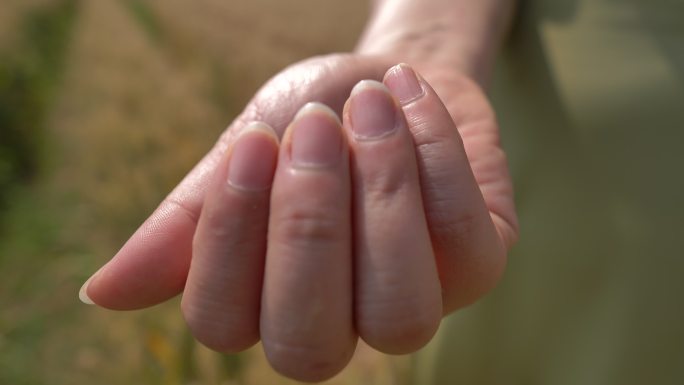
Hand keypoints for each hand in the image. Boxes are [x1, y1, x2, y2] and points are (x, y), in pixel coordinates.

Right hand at [80, 57, 517, 379]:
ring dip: (378, 198)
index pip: (223, 324)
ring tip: (365, 110)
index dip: (229, 240)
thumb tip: (100, 296)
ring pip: (398, 314)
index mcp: (268, 305)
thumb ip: (183, 224)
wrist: (387, 80)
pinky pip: (464, 238)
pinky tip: (407, 97)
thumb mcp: (241, 158)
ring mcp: (417, 303)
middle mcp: (341, 323)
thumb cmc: (309, 122)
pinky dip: (436, 155)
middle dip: (306, 227)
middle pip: (309, 343)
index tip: (252, 145)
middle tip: (311, 129)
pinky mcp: (478, 265)